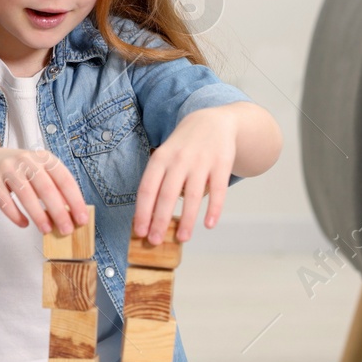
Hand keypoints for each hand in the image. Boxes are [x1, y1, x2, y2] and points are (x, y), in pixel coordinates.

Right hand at [0, 147, 88, 234]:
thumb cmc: (18, 172)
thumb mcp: (38, 173)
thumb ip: (54, 188)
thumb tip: (72, 212)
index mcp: (43, 157)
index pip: (64, 178)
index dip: (75, 200)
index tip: (81, 218)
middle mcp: (25, 159)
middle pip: (45, 188)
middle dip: (58, 212)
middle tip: (66, 230)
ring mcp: (6, 168)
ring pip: (25, 194)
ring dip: (38, 215)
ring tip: (46, 230)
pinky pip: (5, 201)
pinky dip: (16, 215)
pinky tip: (24, 224)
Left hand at [133, 106, 237, 245]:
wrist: (215, 120)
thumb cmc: (184, 146)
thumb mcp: (166, 155)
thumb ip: (159, 180)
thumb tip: (150, 217)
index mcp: (160, 158)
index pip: (147, 188)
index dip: (142, 211)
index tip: (139, 232)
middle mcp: (179, 159)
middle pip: (166, 194)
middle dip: (159, 220)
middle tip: (155, 241)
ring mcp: (201, 161)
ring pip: (191, 195)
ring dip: (186, 220)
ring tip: (182, 239)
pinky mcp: (222, 164)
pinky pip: (218, 190)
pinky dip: (214, 208)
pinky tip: (209, 225)